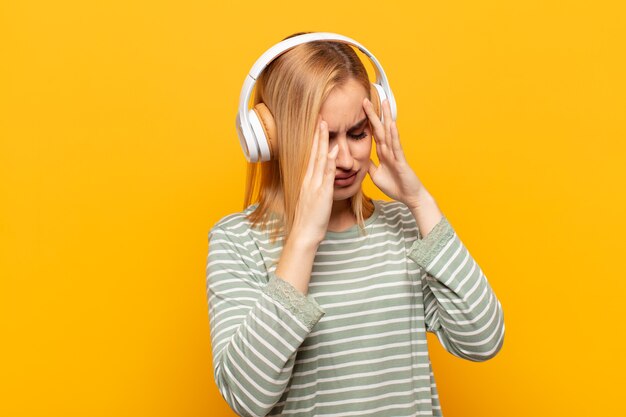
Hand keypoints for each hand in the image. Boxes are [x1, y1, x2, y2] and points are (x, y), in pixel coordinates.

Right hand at [290, 117, 338, 245]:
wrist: (304, 233)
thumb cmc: (310, 219)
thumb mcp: (312, 199)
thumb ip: (316, 185)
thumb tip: (320, 176)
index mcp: (307, 180)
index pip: (312, 156)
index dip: (315, 141)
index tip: (318, 127)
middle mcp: (309, 180)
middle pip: (314, 153)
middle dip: (317, 135)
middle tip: (320, 118)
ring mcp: (314, 185)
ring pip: (319, 160)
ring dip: (322, 142)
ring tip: (324, 126)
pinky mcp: (321, 193)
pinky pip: (326, 175)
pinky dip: (330, 162)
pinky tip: (333, 151)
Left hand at [363, 98, 425, 210]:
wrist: (409, 197)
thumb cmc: (395, 186)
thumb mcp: (376, 175)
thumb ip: (370, 164)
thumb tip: (360, 159)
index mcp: (383, 153)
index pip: (374, 133)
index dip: (367, 121)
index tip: (361, 108)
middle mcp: (389, 150)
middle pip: (380, 128)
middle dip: (373, 114)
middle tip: (366, 99)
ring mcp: (396, 154)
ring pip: (389, 133)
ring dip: (386, 118)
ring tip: (384, 103)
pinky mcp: (401, 161)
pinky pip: (396, 146)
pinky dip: (393, 135)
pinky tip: (391, 124)